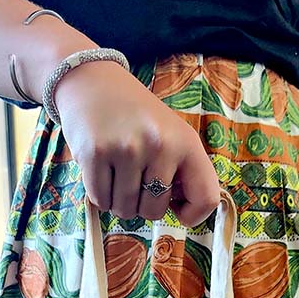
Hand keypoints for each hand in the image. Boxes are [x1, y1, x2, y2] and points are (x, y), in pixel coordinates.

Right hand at [51, 61, 220, 226]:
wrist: (91, 82)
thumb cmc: (135, 116)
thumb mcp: (170, 134)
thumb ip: (182, 171)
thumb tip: (184, 212)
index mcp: (186, 142)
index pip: (206, 199)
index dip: (193, 215)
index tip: (177, 209)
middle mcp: (160, 145)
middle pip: (154, 211)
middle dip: (142, 204)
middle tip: (135, 178)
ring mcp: (127, 149)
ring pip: (125, 210)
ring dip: (118, 201)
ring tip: (116, 172)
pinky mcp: (95, 154)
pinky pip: (100, 200)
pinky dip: (99, 195)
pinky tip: (100, 170)